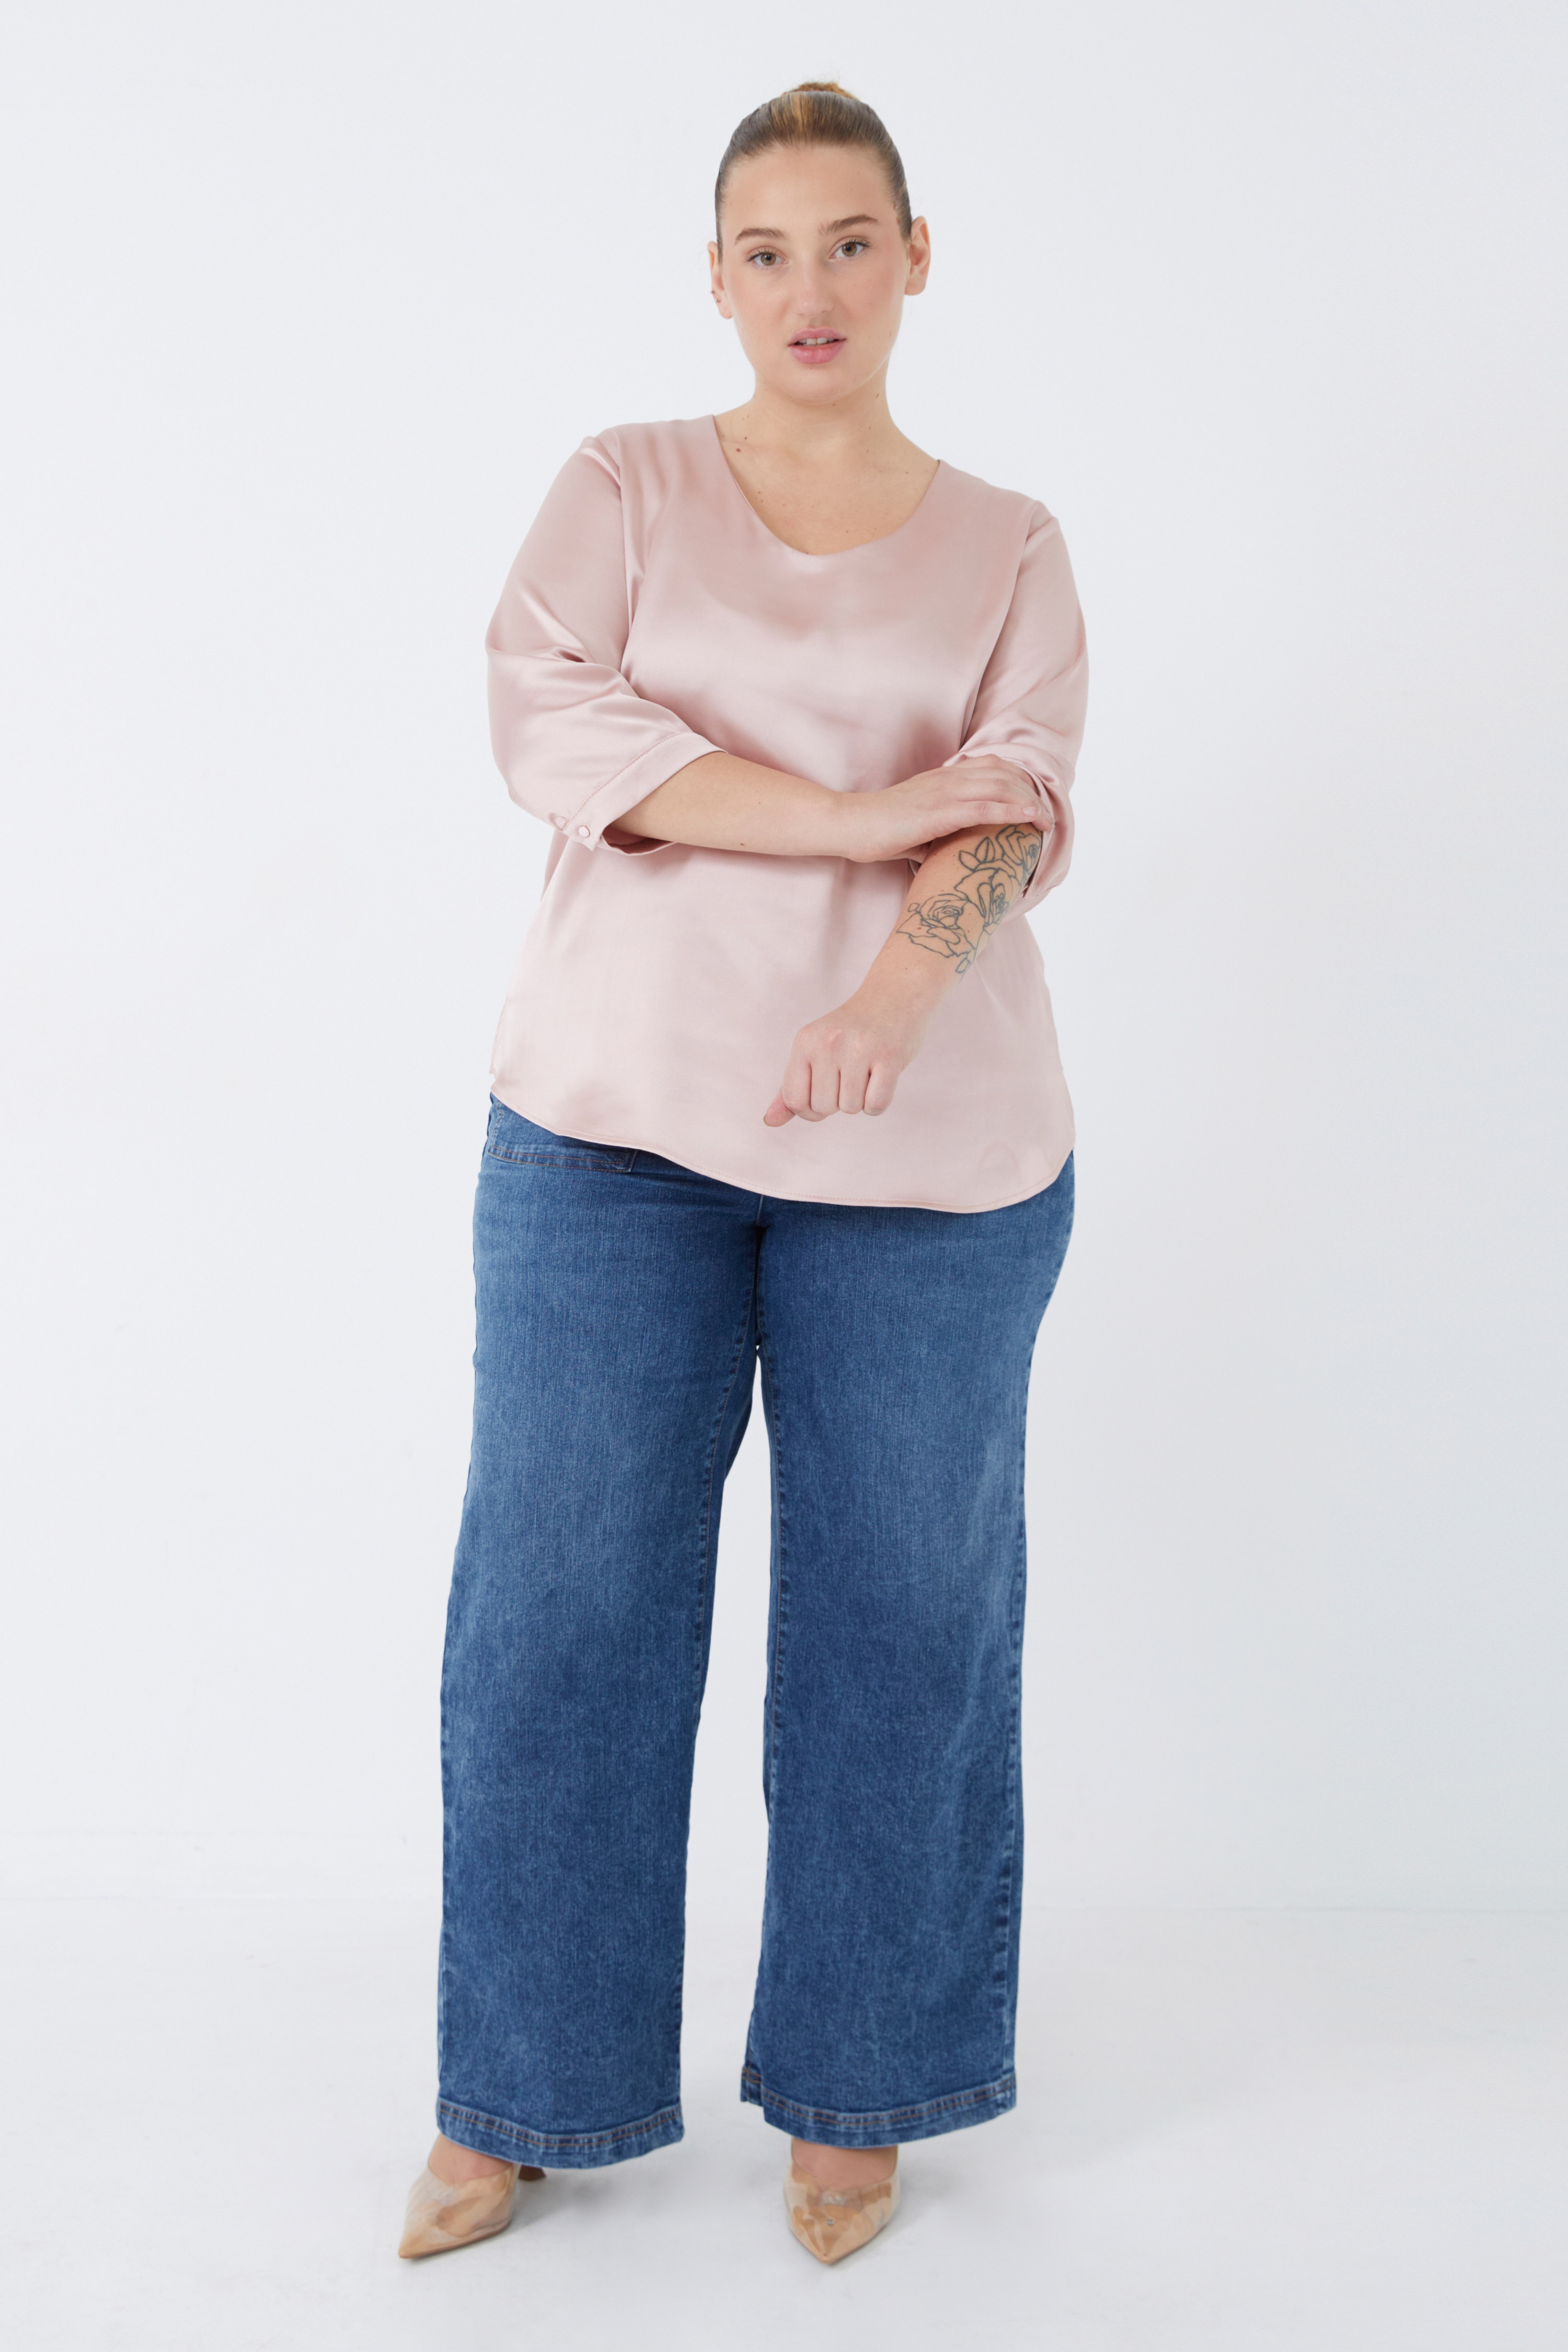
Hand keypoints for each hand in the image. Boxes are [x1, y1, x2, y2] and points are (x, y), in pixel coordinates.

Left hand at [763, 970, 941, 1125]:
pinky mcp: (889, 1056)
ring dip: (860, 1101)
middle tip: (851, 1075)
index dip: (810, 1109)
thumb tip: (769, 1121)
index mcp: (805, 1041)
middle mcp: (828, 1042)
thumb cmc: (852, 1032)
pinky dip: (878, 1102)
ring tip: (867, 1072)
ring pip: (850, 1108)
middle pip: (823, 1107)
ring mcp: (859, 1048)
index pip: (794, 1100)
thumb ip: (791, 1088)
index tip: (825, 1094)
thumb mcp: (814, 1051)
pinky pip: (876, 1105)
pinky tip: (881, 1078)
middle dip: (838, 1102)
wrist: (894, 996)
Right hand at [835, 757, 1047, 864]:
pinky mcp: (941, 812)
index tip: (1031, 798)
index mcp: (941, 778)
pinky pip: (986, 807)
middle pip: (1003, 773)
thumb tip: (952, 850)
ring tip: (1046, 819)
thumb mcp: (917, 825)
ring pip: (1000, 787)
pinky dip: (1013, 811)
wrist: (851, 825)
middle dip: (1029, 791)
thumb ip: (939, 830)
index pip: (989, 766)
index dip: (1016, 779)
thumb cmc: (879, 829)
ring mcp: (944, 792)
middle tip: (1046, 812)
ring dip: (1029, 802)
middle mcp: (947, 778)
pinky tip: (1030, 818)